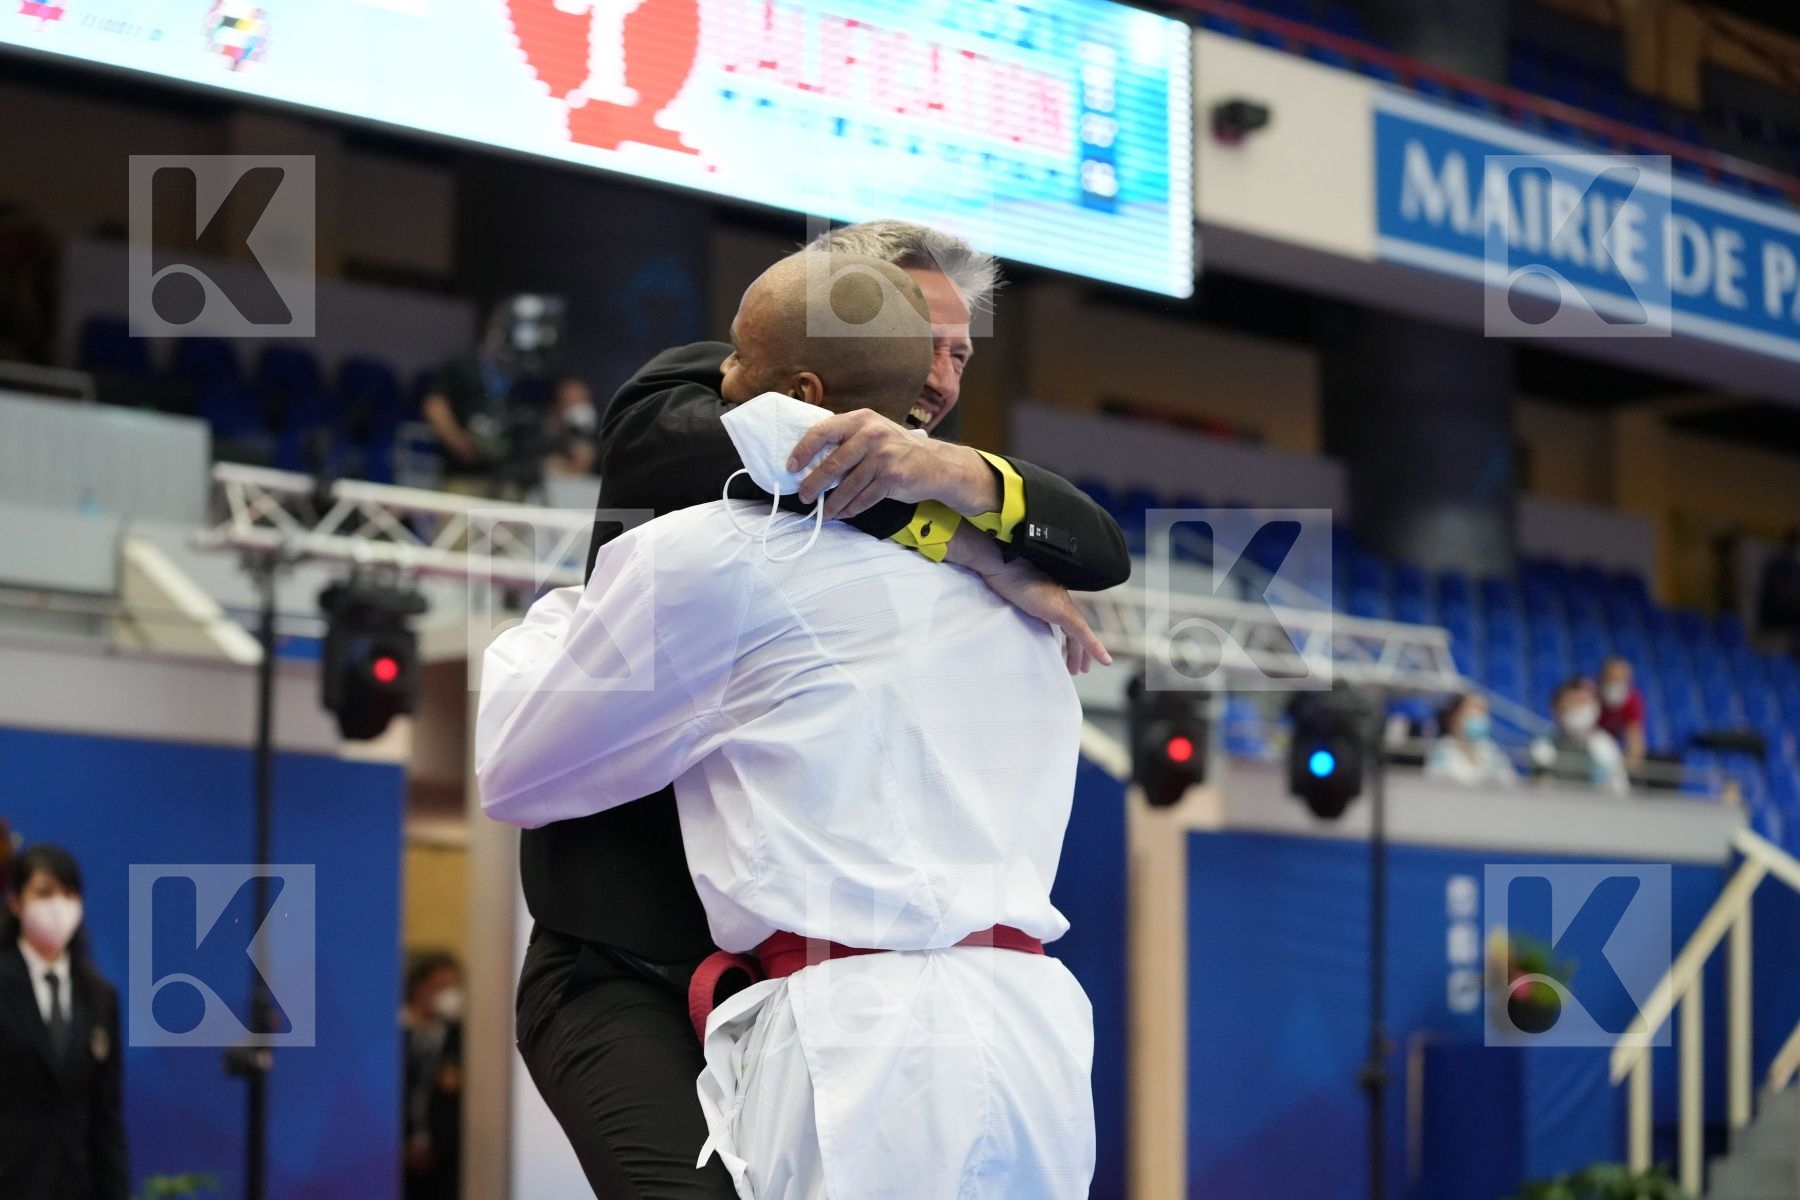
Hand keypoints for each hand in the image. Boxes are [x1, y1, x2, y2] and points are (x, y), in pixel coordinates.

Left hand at [787, 410, 998, 519]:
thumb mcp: (874, 433)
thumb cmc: (898, 450)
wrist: (937, 464)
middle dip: (813, 483)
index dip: (804, 449)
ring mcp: (884, 456)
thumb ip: (847, 440)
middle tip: (804, 496)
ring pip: (848, 485)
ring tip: (822, 512)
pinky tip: (843, 514)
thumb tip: (811, 462)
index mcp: (862, 419)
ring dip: (832, 503)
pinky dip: (851, 509)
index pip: (824, 431)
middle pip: (833, 462)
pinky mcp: (892, 478)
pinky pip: (864, 498)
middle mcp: (872, 435)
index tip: (791, 466)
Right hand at [944, 526, 1112, 674]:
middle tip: (1078, 666)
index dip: (1067, 637)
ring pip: (1080, 635)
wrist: (1002, 565)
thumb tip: (1007, 608)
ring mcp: (1062, 605)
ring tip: (1079, 670)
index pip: (1064, 620)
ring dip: (1082, 653)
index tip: (1066, 651)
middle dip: (1078, 649)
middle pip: (1074, 629)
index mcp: (1049, 596)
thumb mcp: (1010, 594)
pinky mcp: (1063, 612)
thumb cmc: (1001, 576)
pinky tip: (1104, 661)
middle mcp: (1060, 599)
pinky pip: (1083, 634)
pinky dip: (1094, 648)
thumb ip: (1016, 604)